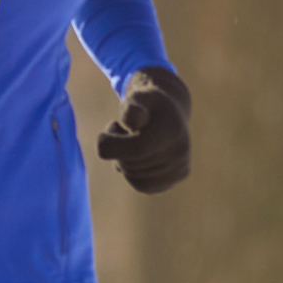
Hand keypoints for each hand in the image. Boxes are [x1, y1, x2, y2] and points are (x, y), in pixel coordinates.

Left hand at [97, 65, 190, 192]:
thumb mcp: (137, 97)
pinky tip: (136, 157)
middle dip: (116, 149)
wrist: (170, 111)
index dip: (112, 145)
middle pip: (131, 164)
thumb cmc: (147, 104)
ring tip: (130, 141)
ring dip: (123, 161)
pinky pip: (142, 185)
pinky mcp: (177, 178)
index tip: (101, 136)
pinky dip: (132, 173)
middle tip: (118, 129)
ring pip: (133, 176)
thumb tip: (132, 122)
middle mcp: (180, 150)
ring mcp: (180, 167)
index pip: (136, 149)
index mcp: (171, 129)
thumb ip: (131, 107)